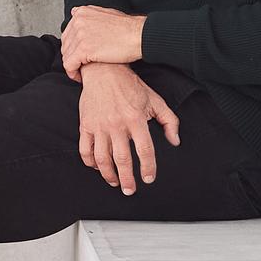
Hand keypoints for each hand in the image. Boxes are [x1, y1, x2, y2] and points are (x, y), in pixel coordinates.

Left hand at [60, 6, 145, 78]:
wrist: (139, 35)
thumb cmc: (127, 27)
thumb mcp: (107, 12)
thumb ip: (90, 14)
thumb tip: (74, 12)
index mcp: (82, 13)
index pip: (68, 33)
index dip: (73, 48)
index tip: (80, 57)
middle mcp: (78, 21)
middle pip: (66, 45)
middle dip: (72, 58)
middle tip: (80, 67)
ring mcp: (80, 35)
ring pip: (66, 56)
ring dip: (72, 67)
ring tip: (81, 73)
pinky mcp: (84, 49)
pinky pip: (69, 65)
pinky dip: (73, 73)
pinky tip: (80, 78)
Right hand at [76, 63, 179, 194]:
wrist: (104, 70)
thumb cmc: (130, 86)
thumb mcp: (155, 100)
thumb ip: (169, 121)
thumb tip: (175, 141)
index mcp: (136, 119)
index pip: (144, 150)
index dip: (148, 168)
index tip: (149, 178)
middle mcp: (117, 125)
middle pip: (122, 160)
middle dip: (127, 179)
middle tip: (130, 190)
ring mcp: (100, 126)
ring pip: (102, 159)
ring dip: (108, 175)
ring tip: (114, 182)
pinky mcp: (86, 125)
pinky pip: (85, 150)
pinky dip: (90, 163)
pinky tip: (97, 167)